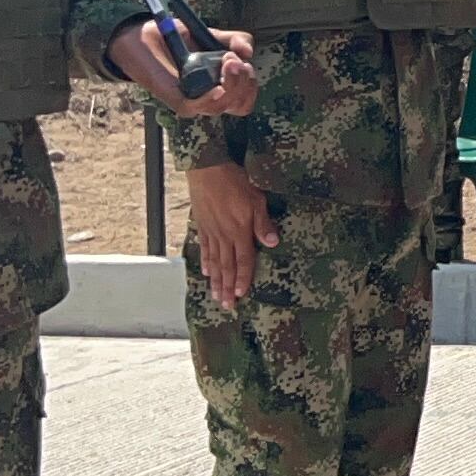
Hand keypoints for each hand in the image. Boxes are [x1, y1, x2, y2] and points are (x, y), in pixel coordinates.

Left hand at [110, 18, 257, 119]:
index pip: (245, 98)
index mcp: (219, 84)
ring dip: (231, 86)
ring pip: (221, 106)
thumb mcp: (211, 35)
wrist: (141, 35)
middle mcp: (207, 96)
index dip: (250, 83)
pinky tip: (217, 88)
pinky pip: (196, 108)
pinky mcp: (173, 98)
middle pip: (240, 105)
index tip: (243, 59)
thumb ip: (234, 40)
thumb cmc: (175, 37)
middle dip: (244, 83)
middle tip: (233, 60)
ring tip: (226, 62)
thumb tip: (249, 52)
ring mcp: (191, 98)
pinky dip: (211, 100)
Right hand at [189, 162, 279, 310]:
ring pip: (214, 261)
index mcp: (239, 231)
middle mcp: (224, 236)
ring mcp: (211, 232)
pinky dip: (205, 261)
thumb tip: (273, 243)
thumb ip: (263, 224)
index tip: (242, 294)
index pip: (243, 261)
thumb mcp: (256, 199)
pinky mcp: (202, 225)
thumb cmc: (235, 182)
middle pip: (227, 266)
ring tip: (216, 295)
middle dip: (228, 287)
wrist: (207, 170)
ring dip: (216, 280)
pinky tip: (206, 271)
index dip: (244, 278)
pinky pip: (204, 247)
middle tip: (227, 305)